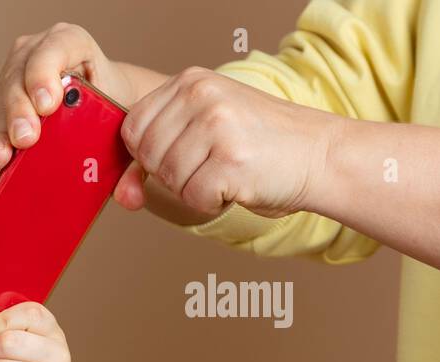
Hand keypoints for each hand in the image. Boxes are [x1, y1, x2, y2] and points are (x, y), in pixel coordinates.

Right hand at [0, 22, 138, 168]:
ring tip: (8, 154)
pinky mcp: (4, 102)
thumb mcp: (123, 115)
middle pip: (22, 75)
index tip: (48, 104)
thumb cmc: (112, 109)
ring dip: (6, 129)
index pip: (57, 46)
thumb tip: (125, 188)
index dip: (46, 72)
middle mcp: (38, 52)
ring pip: (5, 97)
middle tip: (28, 138)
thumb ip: (124, 141)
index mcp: (73, 43)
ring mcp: (17, 75)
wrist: (101, 114)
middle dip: (22, 109)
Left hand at [116, 67, 337, 218]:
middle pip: (147, 156)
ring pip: (169, 179)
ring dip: (194, 189)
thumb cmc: (257, 146)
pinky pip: (193, 198)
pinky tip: (237, 184)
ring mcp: (217, 124)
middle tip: (212, 163)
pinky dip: (212, 202)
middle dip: (174, 173)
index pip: (132, 128)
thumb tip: (120, 196)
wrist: (319, 153)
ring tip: (227, 170)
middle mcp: (201, 95)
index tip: (184, 153)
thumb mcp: (199, 137)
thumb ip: (151, 161)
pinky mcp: (231, 158)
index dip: (149, 154)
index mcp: (189, 82)